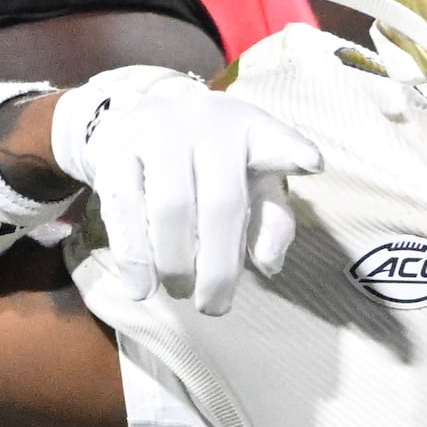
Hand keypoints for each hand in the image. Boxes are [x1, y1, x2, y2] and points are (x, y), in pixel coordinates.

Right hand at [42, 66, 322, 315]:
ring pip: (170, 209)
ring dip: (175, 264)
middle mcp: (206, 123)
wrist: (135, 119)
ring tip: (181, 292)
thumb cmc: (208, 165)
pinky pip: (124, 209)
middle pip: (220, 204)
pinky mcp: (115, 150)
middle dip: (219, 267)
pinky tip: (142, 288)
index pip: (274, 139)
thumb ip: (270, 220)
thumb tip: (270, 264)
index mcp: (249, 130)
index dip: (291, 151)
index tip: (311, 164)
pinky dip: (133, 256)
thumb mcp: (250, 183)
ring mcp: (157, 132)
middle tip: (215, 307)